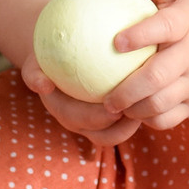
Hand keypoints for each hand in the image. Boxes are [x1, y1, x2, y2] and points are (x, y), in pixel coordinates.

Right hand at [19, 59, 143, 146]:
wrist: (59, 54)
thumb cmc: (47, 53)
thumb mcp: (35, 61)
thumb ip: (34, 73)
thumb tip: (42, 85)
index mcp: (63, 112)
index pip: (81, 122)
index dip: (97, 119)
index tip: (114, 107)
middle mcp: (81, 123)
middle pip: (103, 135)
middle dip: (122, 128)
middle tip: (139, 108)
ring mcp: (97, 123)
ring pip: (118, 133)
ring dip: (134, 124)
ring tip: (150, 106)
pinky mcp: (113, 117)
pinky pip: (128, 120)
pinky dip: (141, 112)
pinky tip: (154, 92)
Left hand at [100, 0, 188, 130]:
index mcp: (188, 20)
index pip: (165, 27)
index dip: (140, 35)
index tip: (115, 42)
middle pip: (157, 76)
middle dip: (126, 90)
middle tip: (103, 96)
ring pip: (161, 103)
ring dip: (133, 109)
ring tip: (112, 106)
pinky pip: (170, 118)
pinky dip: (148, 119)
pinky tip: (133, 112)